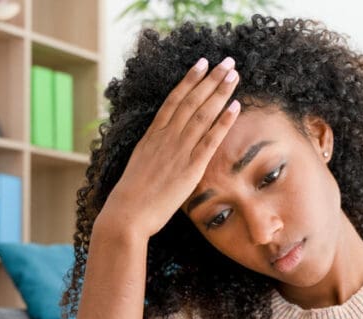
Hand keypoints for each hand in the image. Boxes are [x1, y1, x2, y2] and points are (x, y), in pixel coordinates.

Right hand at [97, 57, 240, 240]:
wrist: (127, 213)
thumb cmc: (131, 196)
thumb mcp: (139, 165)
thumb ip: (154, 151)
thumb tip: (161, 147)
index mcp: (152, 136)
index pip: (174, 99)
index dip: (189, 80)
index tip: (202, 63)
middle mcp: (166, 138)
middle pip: (192, 100)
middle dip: (211, 79)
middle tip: (227, 61)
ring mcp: (178, 151)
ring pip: (203, 114)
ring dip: (220, 92)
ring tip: (234, 74)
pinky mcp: (190, 168)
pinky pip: (210, 139)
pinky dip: (224, 121)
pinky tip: (236, 106)